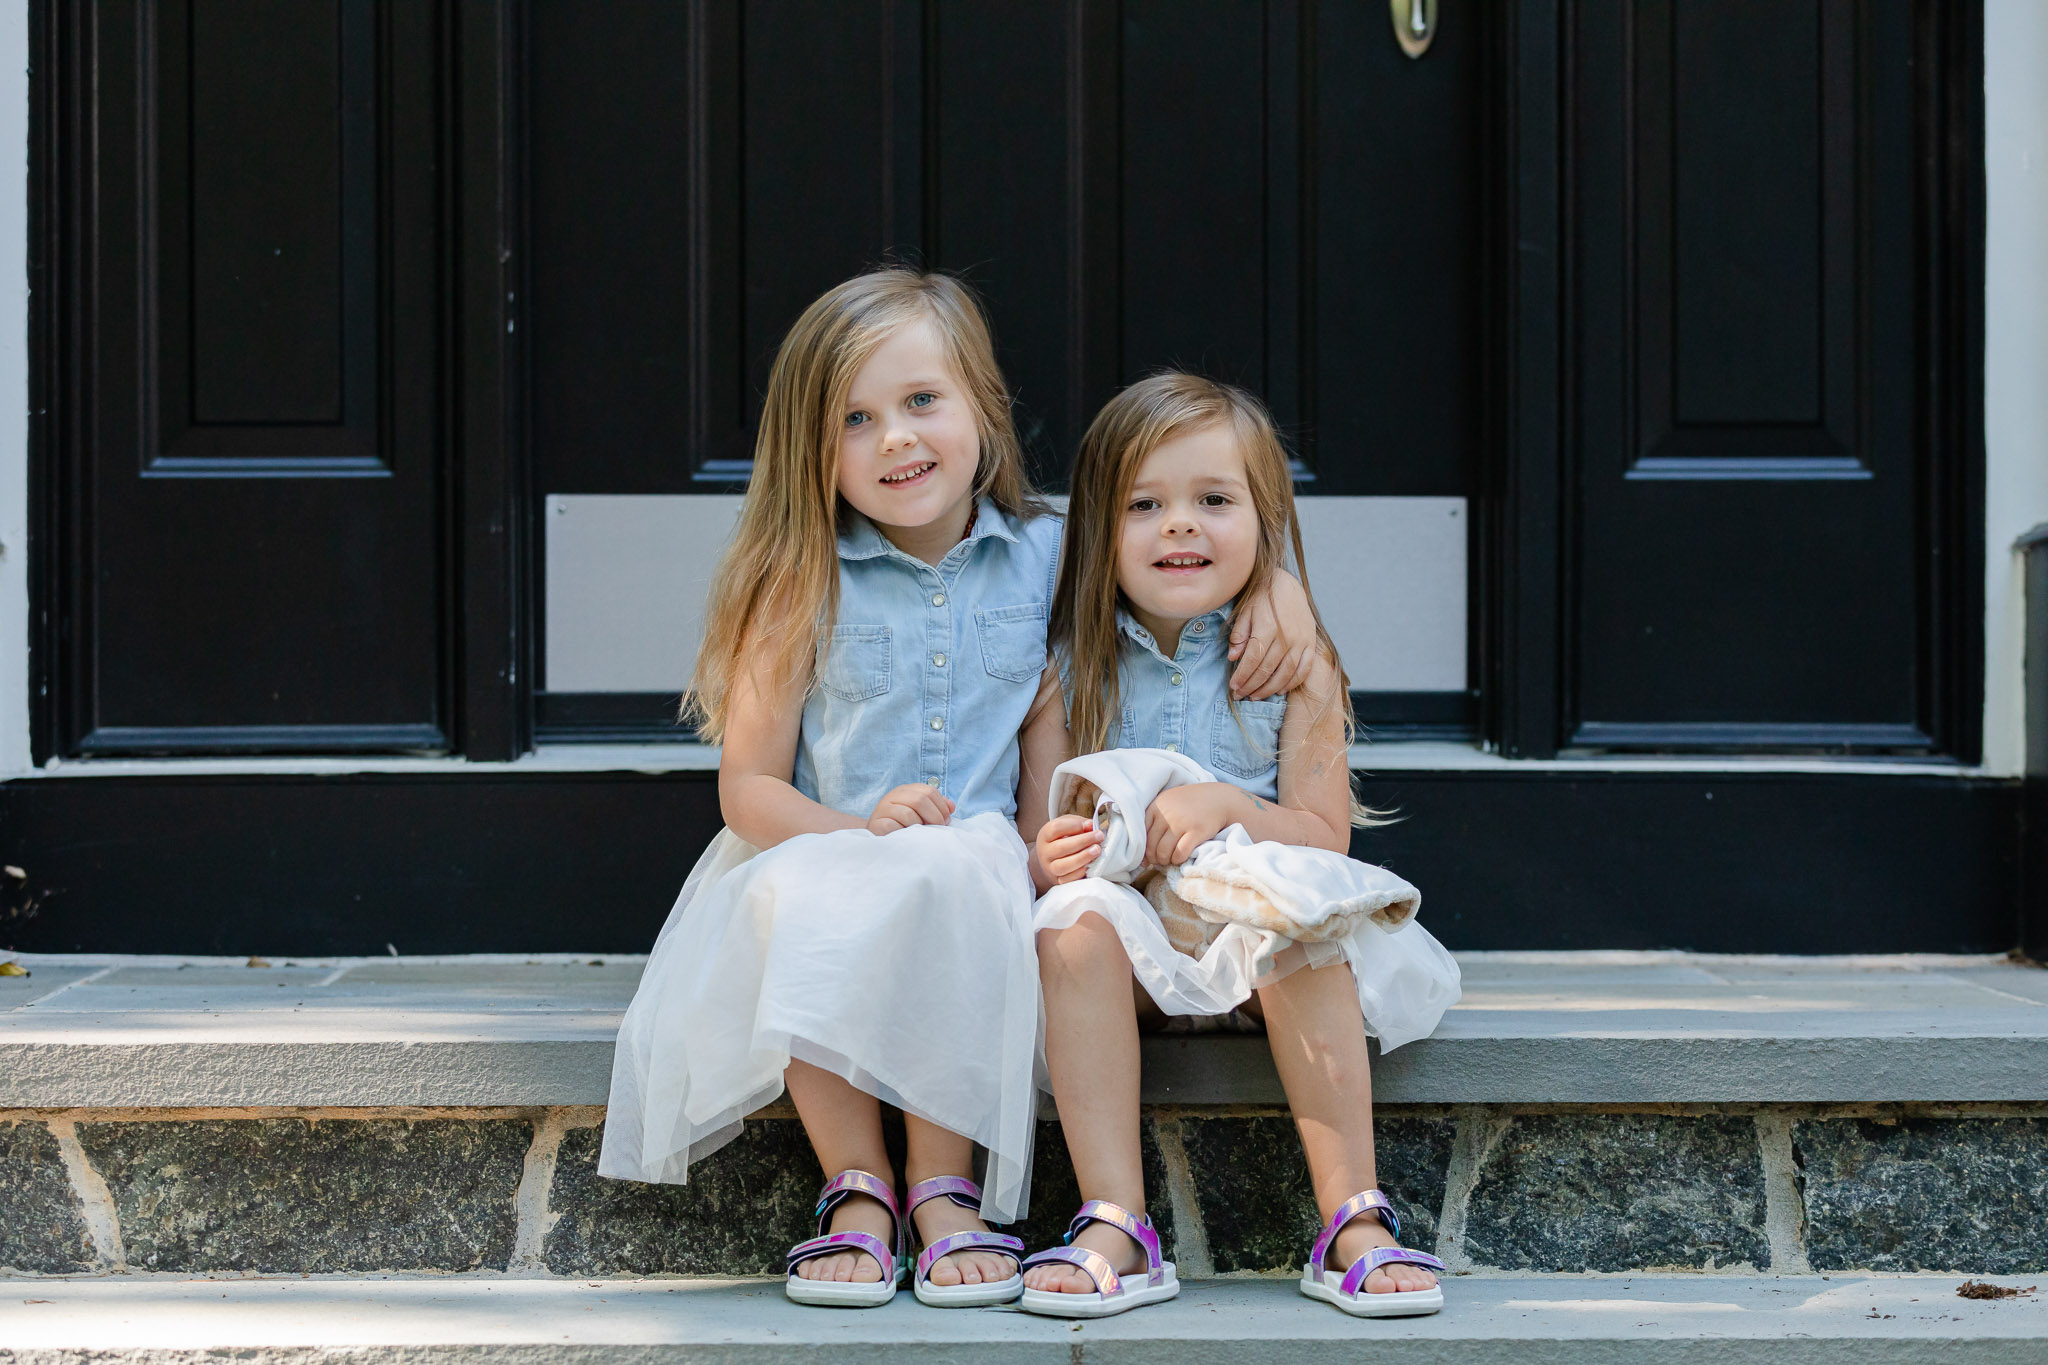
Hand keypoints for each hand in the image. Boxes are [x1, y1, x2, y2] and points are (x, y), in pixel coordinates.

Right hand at [868, 783, 953, 833]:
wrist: (877, 836)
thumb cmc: (903, 825)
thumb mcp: (920, 812)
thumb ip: (936, 806)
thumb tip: (951, 806)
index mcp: (906, 790)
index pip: (929, 791)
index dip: (941, 807)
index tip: (946, 821)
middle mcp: (893, 796)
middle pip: (920, 800)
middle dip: (934, 816)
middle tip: (937, 829)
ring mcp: (883, 808)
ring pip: (909, 814)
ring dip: (919, 827)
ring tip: (919, 834)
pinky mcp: (876, 823)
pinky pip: (894, 826)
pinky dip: (903, 833)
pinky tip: (905, 836)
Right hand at [1035, 814, 1102, 884]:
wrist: (1052, 859)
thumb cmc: (1063, 838)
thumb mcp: (1068, 826)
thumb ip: (1079, 824)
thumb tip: (1091, 826)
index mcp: (1045, 836)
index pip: (1056, 828)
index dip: (1074, 825)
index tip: (1091, 825)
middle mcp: (1044, 853)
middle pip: (1060, 847)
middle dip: (1083, 841)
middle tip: (1099, 836)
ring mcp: (1049, 868)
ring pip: (1063, 866)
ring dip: (1083, 857)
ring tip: (1097, 850)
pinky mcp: (1058, 881)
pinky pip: (1069, 879)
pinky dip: (1081, 872)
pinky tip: (1091, 864)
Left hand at [1144, 783, 1243, 867]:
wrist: (1218, 798)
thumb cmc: (1190, 804)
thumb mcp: (1168, 804)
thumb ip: (1154, 824)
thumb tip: (1143, 858)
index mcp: (1157, 806)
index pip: (1141, 833)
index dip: (1142, 848)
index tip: (1147, 855)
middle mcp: (1167, 814)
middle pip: (1152, 845)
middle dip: (1154, 858)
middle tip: (1159, 860)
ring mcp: (1182, 822)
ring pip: (1163, 852)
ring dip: (1164, 861)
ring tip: (1168, 860)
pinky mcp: (1196, 831)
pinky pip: (1180, 853)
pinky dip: (1177, 860)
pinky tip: (1179, 858)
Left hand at [1229, 572, 1317, 698]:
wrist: (1288, 587)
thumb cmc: (1263, 600)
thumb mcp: (1245, 612)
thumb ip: (1239, 635)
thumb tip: (1233, 657)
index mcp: (1268, 627)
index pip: (1253, 658)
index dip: (1242, 675)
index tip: (1233, 686)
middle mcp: (1286, 636)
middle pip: (1267, 669)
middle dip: (1251, 685)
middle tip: (1240, 695)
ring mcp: (1301, 641)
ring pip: (1285, 673)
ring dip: (1269, 689)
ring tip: (1255, 696)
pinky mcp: (1311, 644)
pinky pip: (1304, 669)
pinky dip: (1292, 683)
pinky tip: (1280, 690)